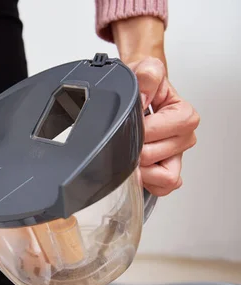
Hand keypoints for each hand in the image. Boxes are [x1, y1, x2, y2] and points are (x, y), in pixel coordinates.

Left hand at [129, 57, 199, 195]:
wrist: (138, 94)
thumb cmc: (143, 87)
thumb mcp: (145, 70)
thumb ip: (148, 75)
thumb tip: (144, 95)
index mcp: (183, 114)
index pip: (166, 131)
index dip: (144, 130)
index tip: (133, 122)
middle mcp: (182, 137)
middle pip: (156, 156)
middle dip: (135, 149)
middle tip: (126, 139)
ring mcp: (174, 156)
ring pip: (162, 176)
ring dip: (142, 169)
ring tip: (130, 154)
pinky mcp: (165, 171)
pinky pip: (162, 189)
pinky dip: (148, 183)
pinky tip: (137, 169)